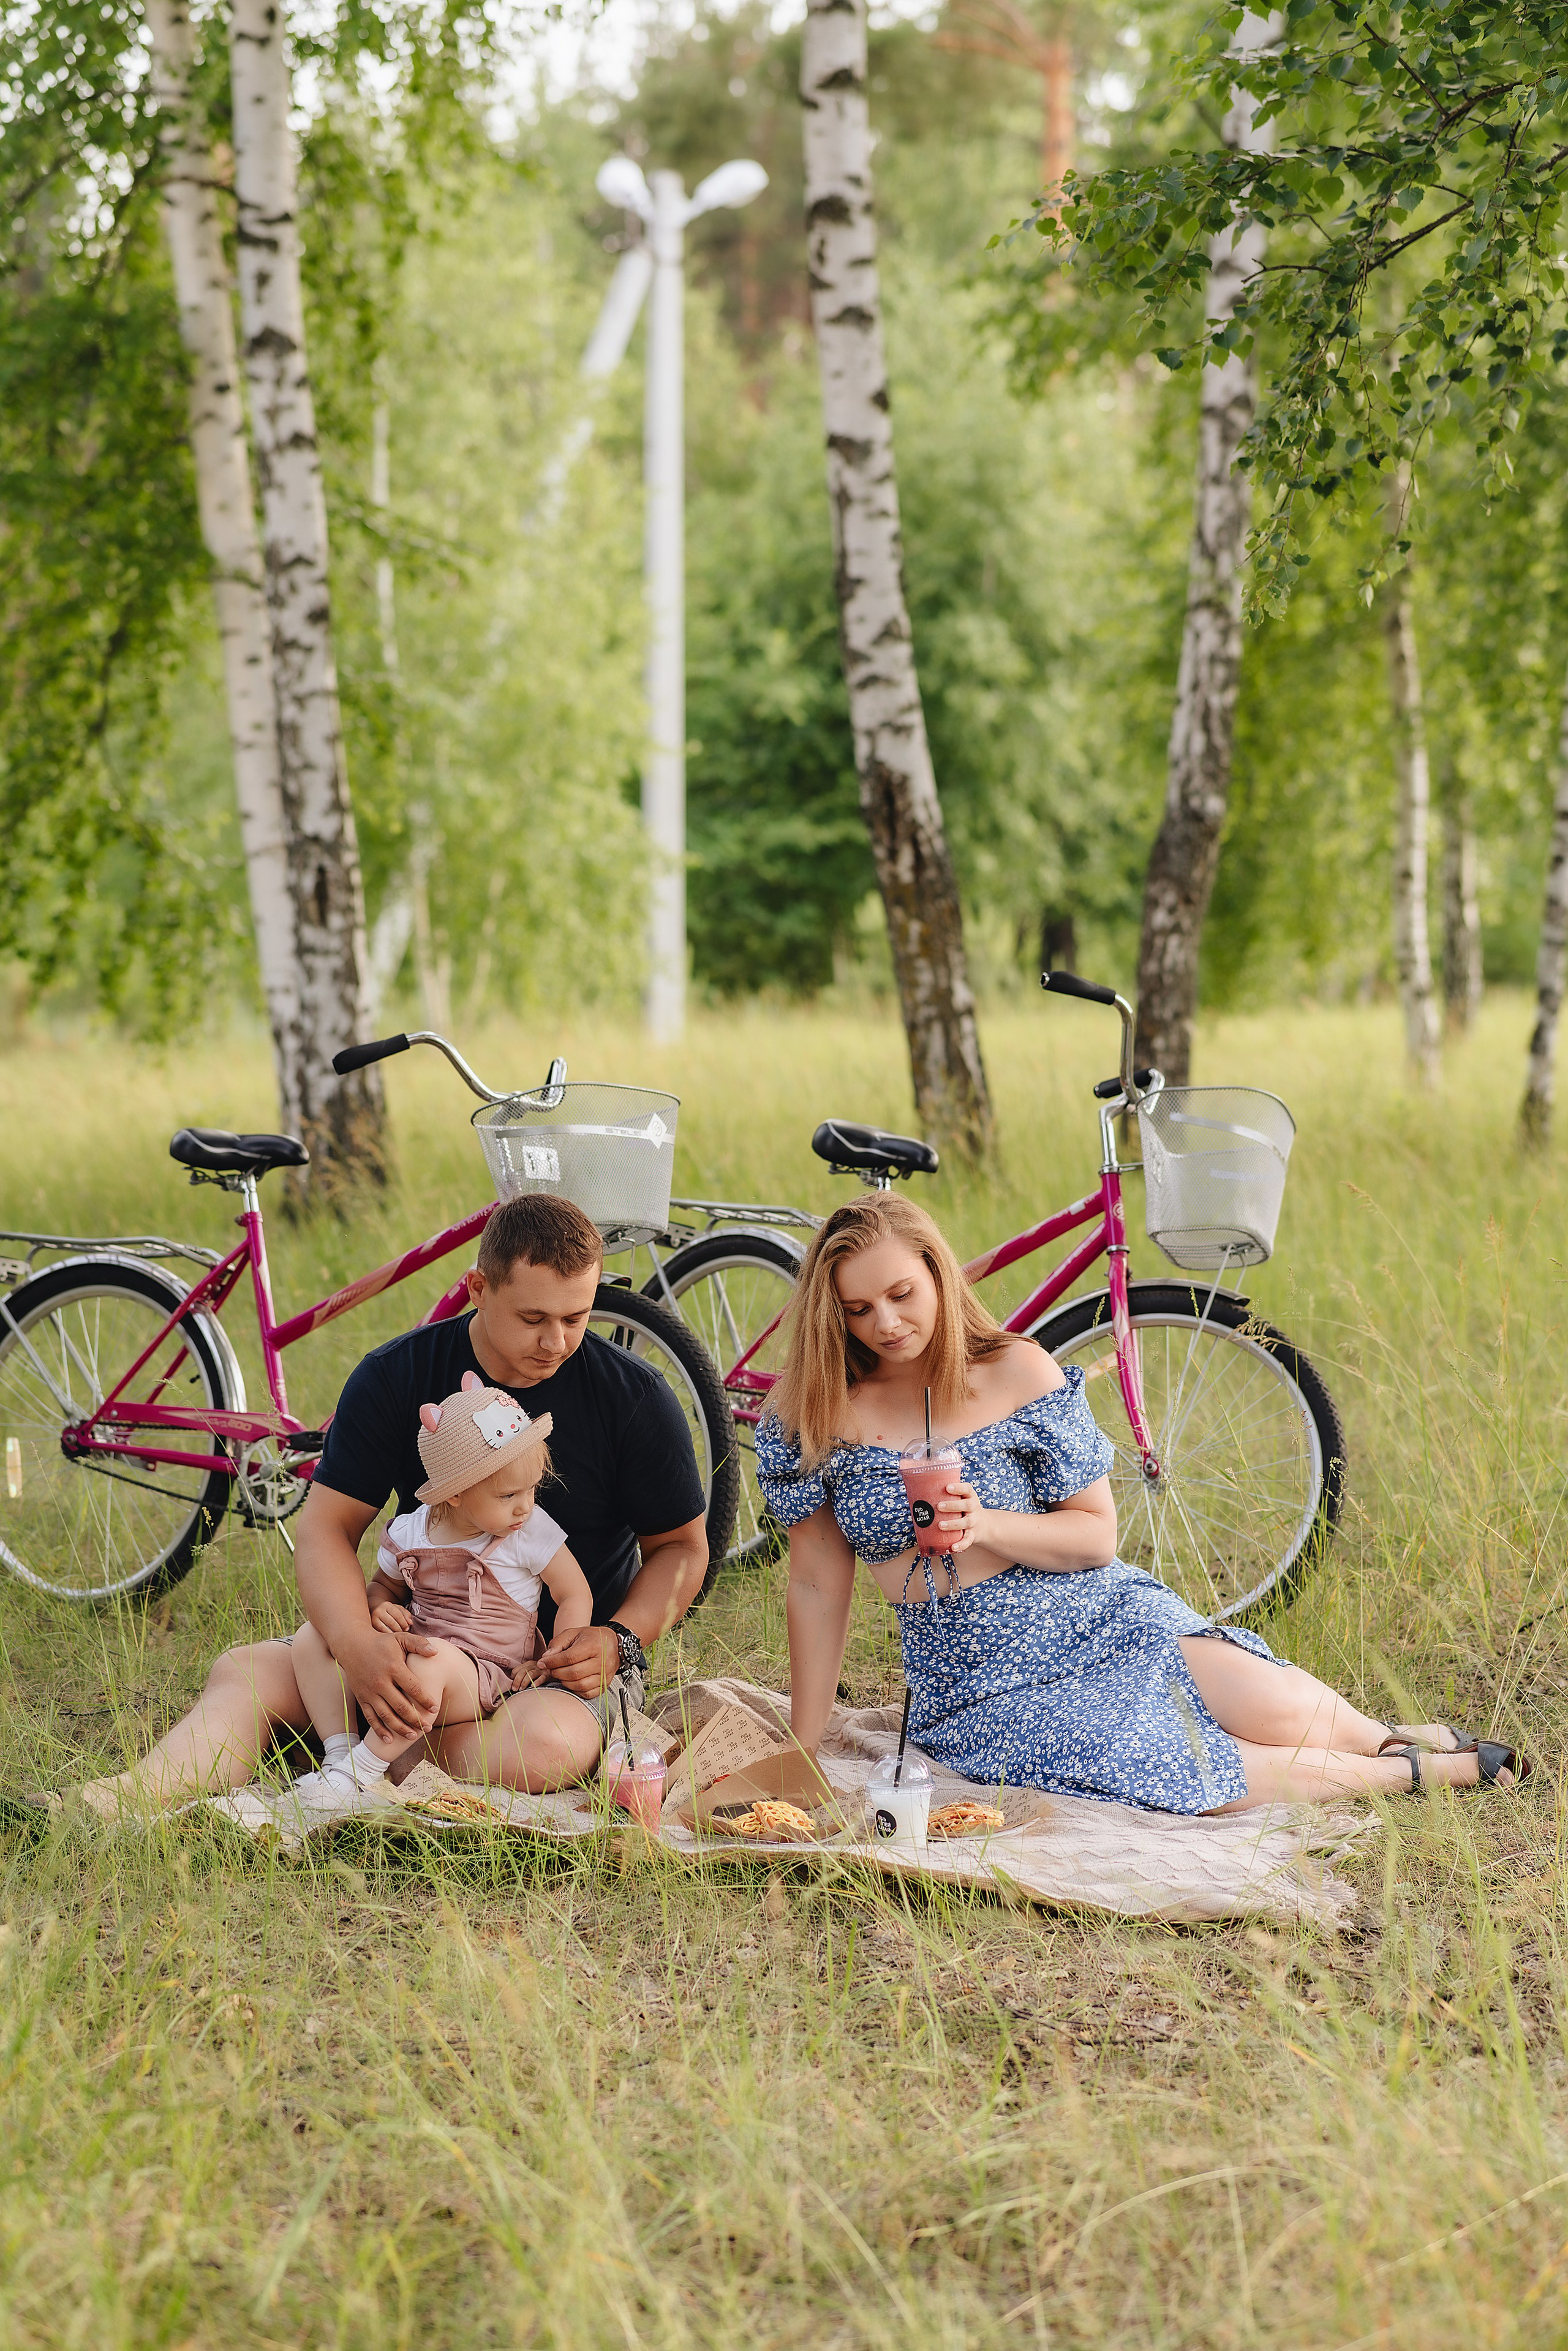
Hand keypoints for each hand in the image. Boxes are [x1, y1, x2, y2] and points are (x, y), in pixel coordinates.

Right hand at [337, 1624, 441, 1743]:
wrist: (352, 1645)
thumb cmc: (381, 1643)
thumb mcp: (401, 1638)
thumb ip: (419, 1644)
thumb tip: (436, 1652)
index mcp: (393, 1667)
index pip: (412, 1687)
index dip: (425, 1699)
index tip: (435, 1708)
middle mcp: (380, 1682)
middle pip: (400, 1705)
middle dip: (415, 1719)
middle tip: (428, 1728)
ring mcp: (370, 1692)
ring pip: (386, 1715)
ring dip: (399, 1728)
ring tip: (413, 1736)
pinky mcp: (362, 1698)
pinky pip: (371, 1717)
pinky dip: (379, 1730)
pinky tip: (389, 1740)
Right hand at [370, 1601, 412, 1634]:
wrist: (375, 1611)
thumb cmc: (389, 1611)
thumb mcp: (398, 1609)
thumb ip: (406, 1614)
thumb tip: (410, 1623)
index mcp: (386, 1605)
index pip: (398, 1615)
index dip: (404, 1623)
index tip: (407, 1628)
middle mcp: (378, 1611)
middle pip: (392, 1623)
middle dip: (399, 1629)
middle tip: (403, 1633)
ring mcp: (373, 1620)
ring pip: (385, 1629)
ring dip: (393, 1634)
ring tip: (397, 1636)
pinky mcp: (371, 1627)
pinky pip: (380, 1634)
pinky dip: (387, 1636)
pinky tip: (391, 1637)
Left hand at [533, 1622, 618, 1697]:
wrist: (614, 1644)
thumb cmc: (592, 1638)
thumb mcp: (573, 1633)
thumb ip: (558, 1643)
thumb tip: (546, 1657)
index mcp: (593, 1646)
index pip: (570, 1658)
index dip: (553, 1662)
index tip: (543, 1663)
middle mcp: (602, 1662)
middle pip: (574, 1673)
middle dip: (557, 1672)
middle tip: (550, 1668)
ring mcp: (605, 1675)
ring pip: (580, 1685)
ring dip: (565, 1682)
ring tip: (561, 1674)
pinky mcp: (605, 1685)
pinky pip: (587, 1693)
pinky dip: (575, 1690)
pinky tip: (571, 1681)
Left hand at [935, 1479, 985, 1554]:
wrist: (984, 1526)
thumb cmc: (964, 1509)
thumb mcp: (961, 1499)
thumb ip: (946, 1496)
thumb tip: (919, 1492)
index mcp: (970, 1497)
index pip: (967, 1489)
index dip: (958, 1488)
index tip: (947, 1487)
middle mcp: (973, 1509)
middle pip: (967, 1505)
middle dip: (953, 1505)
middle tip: (939, 1506)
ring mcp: (973, 1522)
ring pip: (966, 1522)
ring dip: (953, 1524)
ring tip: (940, 1525)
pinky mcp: (972, 1535)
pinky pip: (968, 1540)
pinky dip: (961, 1545)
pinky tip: (953, 1547)